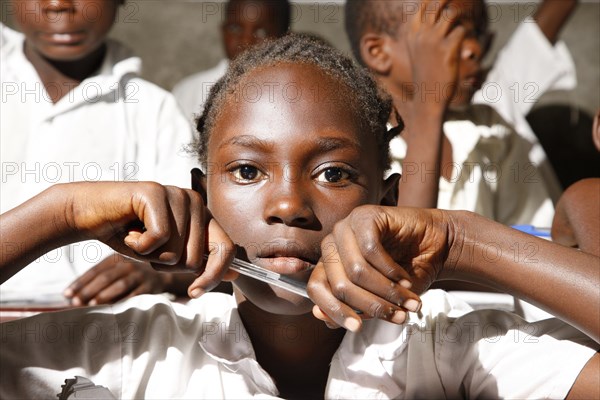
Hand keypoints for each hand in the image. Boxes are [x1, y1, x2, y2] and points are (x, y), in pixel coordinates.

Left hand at [64, 254, 167, 305]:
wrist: (162, 275)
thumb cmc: (131, 275)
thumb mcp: (117, 269)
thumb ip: (98, 278)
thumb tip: (70, 296)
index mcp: (117, 259)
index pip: (95, 270)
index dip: (80, 282)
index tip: (66, 294)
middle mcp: (129, 264)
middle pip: (106, 277)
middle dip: (88, 290)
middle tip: (75, 302)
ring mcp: (140, 275)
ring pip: (119, 285)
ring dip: (104, 295)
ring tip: (91, 305)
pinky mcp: (150, 287)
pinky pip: (134, 296)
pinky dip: (122, 303)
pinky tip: (112, 310)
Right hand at [65, 181, 235, 296]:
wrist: (93, 216)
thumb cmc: (132, 235)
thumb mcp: (170, 254)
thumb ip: (201, 260)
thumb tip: (236, 273)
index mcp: (204, 216)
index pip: (225, 249)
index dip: (213, 275)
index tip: (194, 292)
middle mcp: (195, 202)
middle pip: (195, 259)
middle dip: (167, 265)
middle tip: (149, 247)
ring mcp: (177, 194)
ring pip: (175, 253)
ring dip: (150, 255)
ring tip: (138, 236)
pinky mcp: (156, 193)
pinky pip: (157, 239)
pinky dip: (138, 245)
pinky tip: (129, 231)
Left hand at [307, 205, 453, 330]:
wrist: (436, 247)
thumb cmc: (405, 274)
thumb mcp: (378, 298)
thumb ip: (351, 307)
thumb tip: (320, 316)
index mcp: (328, 263)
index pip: (316, 288)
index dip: (335, 311)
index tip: (357, 328)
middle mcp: (332, 244)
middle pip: (340, 284)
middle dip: (371, 305)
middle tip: (398, 316)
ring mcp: (346, 227)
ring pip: (356, 270)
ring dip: (387, 291)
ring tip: (408, 301)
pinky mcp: (365, 216)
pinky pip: (371, 250)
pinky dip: (392, 271)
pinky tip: (406, 280)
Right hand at [402, 0, 465, 109]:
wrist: (428, 98)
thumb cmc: (426, 75)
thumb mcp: (418, 52)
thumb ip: (422, 33)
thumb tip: (438, 14)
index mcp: (412, 34)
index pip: (422, 6)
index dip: (433, 0)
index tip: (442, 1)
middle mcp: (421, 35)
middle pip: (436, 4)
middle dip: (448, 1)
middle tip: (457, 8)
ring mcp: (433, 41)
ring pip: (450, 14)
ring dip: (459, 18)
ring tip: (460, 27)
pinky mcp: (447, 49)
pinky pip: (461, 30)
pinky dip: (464, 36)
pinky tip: (462, 47)